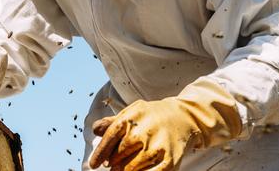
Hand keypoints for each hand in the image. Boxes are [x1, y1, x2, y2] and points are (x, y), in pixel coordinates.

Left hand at [89, 78, 241, 170]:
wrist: (184, 116)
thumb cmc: (152, 116)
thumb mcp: (133, 113)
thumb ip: (113, 122)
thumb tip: (95, 130)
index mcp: (132, 117)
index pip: (110, 136)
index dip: (100, 152)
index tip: (94, 164)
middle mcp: (144, 130)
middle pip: (120, 154)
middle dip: (113, 163)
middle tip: (111, 167)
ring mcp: (157, 145)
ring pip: (132, 167)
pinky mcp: (170, 158)